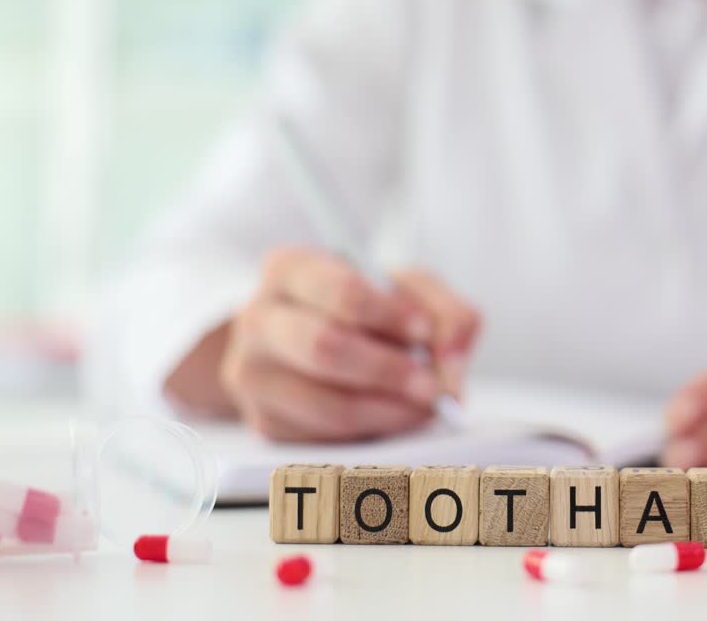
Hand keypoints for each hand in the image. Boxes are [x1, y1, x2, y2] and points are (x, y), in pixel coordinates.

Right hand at [220, 247, 480, 440]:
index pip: (340, 290)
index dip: (388, 315)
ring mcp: (254, 375)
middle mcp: (259, 319)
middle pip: (325, 347)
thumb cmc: (366, 310)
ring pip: (327, 404)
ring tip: (424, 405)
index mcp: (288, 269)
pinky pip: (324, 437)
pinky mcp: (265, 421)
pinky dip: (371, 432)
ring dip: (389, 411)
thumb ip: (446, 312)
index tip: (424, 332)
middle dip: (389, 370)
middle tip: (432, 386)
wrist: (312, 339)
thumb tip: (452, 359)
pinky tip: (395, 417)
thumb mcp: (409, 291)